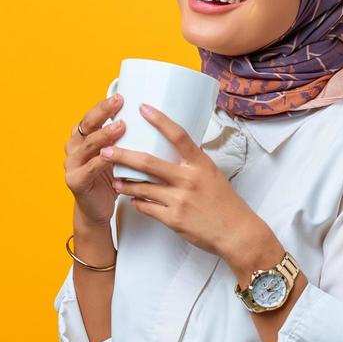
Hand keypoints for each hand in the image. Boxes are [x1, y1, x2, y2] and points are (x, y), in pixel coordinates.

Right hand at [63, 91, 128, 226]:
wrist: (97, 209)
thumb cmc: (110, 179)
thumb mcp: (117, 154)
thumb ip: (125, 138)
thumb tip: (153, 118)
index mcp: (82, 137)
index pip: (91, 116)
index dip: (103, 106)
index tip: (121, 97)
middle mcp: (74, 147)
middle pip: (86, 125)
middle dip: (102, 112)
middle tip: (119, 103)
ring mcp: (72, 164)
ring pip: (87, 145)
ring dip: (104, 134)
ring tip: (119, 127)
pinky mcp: (75, 181)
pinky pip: (89, 168)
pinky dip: (100, 160)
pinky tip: (110, 155)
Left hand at [101, 104, 266, 259]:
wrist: (237, 234)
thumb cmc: (224, 202)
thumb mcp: (211, 174)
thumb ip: (192, 161)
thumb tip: (175, 146)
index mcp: (200, 164)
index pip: (178, 135)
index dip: (160, 120)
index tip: (143, 108)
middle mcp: (189, 179)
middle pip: (148, 163)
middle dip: (122, 155)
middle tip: (105, 150)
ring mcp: (180, 200)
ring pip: (141, 187)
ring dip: (125, 184)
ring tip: (116, 180)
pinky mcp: (173, 219)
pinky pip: (146, 207)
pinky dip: (137, 202)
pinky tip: (133, 199)